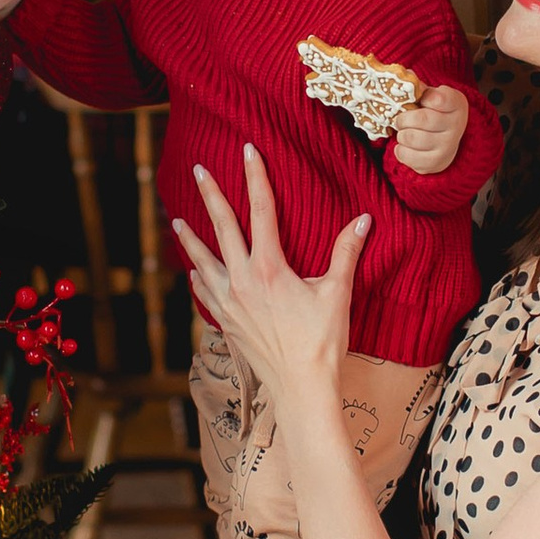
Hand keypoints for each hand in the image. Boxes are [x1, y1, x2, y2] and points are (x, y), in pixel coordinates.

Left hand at [172, 144, 366, 412]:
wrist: (300, 388)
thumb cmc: (322, 342)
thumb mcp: (337, 293)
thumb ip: (346, 252)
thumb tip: (363, 219)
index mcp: (269, 268)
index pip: (261, 210)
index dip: (255, 177)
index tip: (248, 150)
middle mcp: (242, 280)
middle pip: (221, 227)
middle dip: (210, 195)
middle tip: (197, 170)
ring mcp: (229, 303)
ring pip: (203, 262)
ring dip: (190, 240)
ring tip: (176, 221)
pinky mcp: (226, 323)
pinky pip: (205, 294)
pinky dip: (198, 279)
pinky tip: (194, 272)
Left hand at [390, 79, 468, 177]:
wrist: (447, 141)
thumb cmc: (435, 113)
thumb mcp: (432, 95)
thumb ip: (419, 87)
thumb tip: (405, 76)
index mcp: (457, 104)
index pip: (438, 98)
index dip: (424, 98)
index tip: (422, 101)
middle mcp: (457, 126)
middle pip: (421, 119)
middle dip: (403, 118)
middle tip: (401, 119)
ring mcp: (447, 147)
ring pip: (411, 138)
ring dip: (402, 134)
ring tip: (405, 132)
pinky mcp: (435, 163)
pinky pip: (406, 155)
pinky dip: (400, 149)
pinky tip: (406, 146)